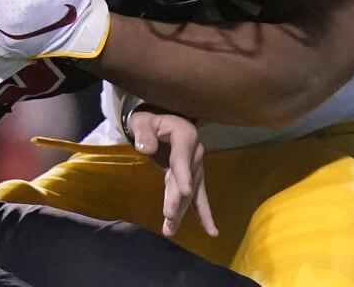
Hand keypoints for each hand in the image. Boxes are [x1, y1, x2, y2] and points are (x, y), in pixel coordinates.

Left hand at [126, 109, 217, 238]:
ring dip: (181, 211)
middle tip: (169, 215)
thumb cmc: (150, 121)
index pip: (182, 157)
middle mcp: (195, 152)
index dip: (183, 174)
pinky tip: (211, 232)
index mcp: (185, 134)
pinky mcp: (192, 179)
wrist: (160, 122)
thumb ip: (143, 133)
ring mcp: (195, 167)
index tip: (185, 192)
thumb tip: (146, 149)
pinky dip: (203, 214)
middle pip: (186, 178)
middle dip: (178, 198)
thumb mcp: (142, 121)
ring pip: (190, 192)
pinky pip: (198, 198)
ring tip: (170, 229)